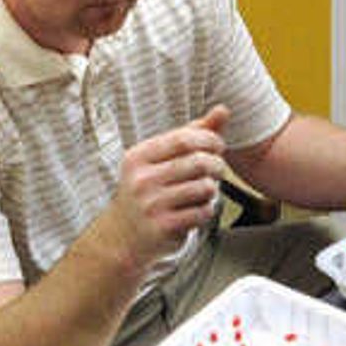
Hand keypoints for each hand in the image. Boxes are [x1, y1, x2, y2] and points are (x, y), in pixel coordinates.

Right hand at [104, 105, 229, 264]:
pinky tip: (197, 210)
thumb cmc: (148, 190)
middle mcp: (141, 180)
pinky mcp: (163, 227)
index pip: (184, 138)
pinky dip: (207, 210)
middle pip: (198, 162)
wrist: (122, 236)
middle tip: (218, 171)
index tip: (218, 146)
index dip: (210, 140)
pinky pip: (202, 212)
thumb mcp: (160, 159)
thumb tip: (223, 109)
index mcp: (138, 157)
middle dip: (217, 165)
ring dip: (213, 189)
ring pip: (205, 187)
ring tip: (205, 191)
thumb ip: (191, 133)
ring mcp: (151, 205)